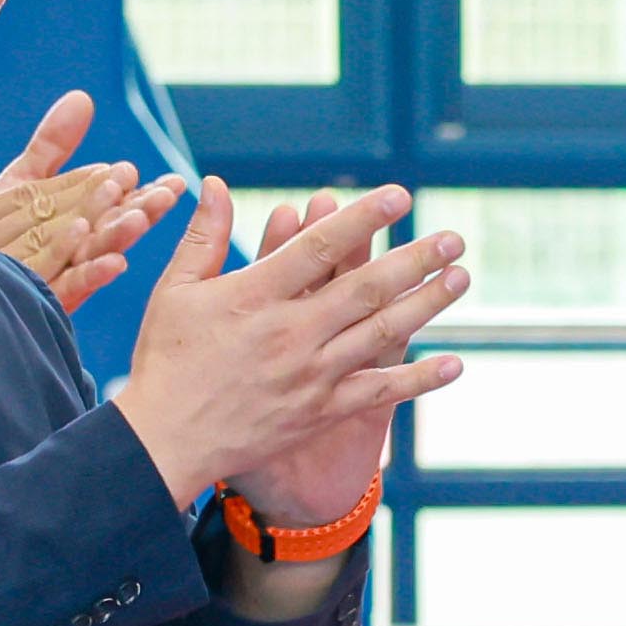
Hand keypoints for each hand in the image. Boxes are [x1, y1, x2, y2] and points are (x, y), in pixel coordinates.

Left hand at [0, 89, 182, 305]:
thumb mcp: (22, 181)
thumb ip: (53, 145)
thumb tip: (82, 98)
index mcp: (69, 222)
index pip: (107, 202)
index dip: (133, 190)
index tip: (164, 178)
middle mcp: (67, 251)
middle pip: (107, 227)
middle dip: (139, 209)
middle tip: (168, 192)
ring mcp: (53, 276)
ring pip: (92, 255)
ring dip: (119, 237)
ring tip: (141, 219)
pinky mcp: (36, 300)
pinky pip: (67, 289)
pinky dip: (91, 274)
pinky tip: (113, 262)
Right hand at [109, 180, 468, 526]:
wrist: (165, 442)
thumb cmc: (166, 360)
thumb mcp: (174, 291)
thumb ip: (203, 236)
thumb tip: (215, 182)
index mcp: (255, 295)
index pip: (320, 247)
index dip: (363, 219)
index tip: (400, 195)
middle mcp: (291, 333)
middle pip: (365, 289)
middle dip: (415, 260)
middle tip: (453, 239)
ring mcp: (310, 375)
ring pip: (380, 334)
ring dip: (426, 305)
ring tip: (460, 279)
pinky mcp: (320, 410)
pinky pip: (378, 392)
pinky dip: (418, 379)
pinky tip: (453, 364)